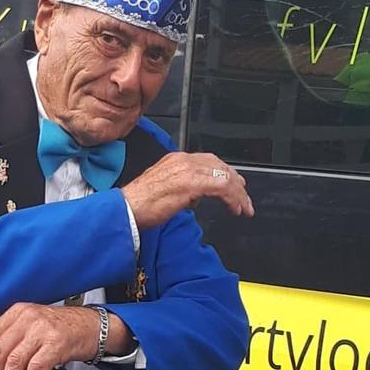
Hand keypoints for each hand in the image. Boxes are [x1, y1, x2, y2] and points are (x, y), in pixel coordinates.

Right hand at [122, 152, 253, 229]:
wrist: (125, 210)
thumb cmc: (138, 206)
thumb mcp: (163, 190)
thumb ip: (181, 189)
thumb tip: (194, 198)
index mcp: (175, 160)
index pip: (207, 161)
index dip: (225, 173)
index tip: (234, 186)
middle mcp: (182, 160)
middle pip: (219, 165)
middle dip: (236, 182)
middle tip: (244, 198)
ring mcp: (187, 170)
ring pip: (224, 176)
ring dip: (238, 193)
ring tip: (244, 207)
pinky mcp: (192, 183)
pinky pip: (222, 187)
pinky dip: (233, 199)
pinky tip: (235, 209)